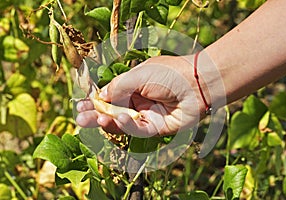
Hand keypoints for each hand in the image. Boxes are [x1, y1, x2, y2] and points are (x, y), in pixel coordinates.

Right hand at [76, 55, 207, 136]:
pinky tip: (120, 118)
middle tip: (80, 118)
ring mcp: (146, 115)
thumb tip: (100, 96)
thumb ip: (118, 86)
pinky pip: (138, 129)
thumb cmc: (169, 73)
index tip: (80, 104)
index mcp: (133, 85)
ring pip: (122, 123)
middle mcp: (138, 101)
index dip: (95, 101)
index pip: (109, 95)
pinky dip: (127, 125)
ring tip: (93, 119)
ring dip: (107, 122)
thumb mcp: (138, 75)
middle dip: (95, 115)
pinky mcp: (156, 127)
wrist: (197, 83)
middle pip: (112, 111)